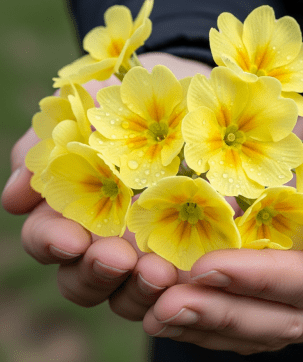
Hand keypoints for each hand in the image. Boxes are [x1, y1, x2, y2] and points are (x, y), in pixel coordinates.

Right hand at [1, 52, 210, 316]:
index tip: (71, 238)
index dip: (51, 242)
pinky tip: (189, 276)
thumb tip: (15, 200)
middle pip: (81, 279)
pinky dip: (177, 289)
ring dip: (137, 288)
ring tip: (159, 271)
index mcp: (72, 213)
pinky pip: (174, 290)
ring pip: (124, 295)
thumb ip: (43, 154)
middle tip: (118, 257)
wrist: (179, 103)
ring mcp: (140, 258)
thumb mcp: (81, 118)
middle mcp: (101, 242)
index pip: (48, 239)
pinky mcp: (181, 261)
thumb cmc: (125, 110)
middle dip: (96, 271)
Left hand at [143, 233, 302, 353]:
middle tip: (166, 301)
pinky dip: (212, 315)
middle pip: (280, 317)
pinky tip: (176, 308)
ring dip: (207, 321)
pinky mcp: (290, 287)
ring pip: (260, 325)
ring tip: (158, 310)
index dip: (257, 279)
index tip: (205, 267)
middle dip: (220, 311)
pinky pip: (251, 314)